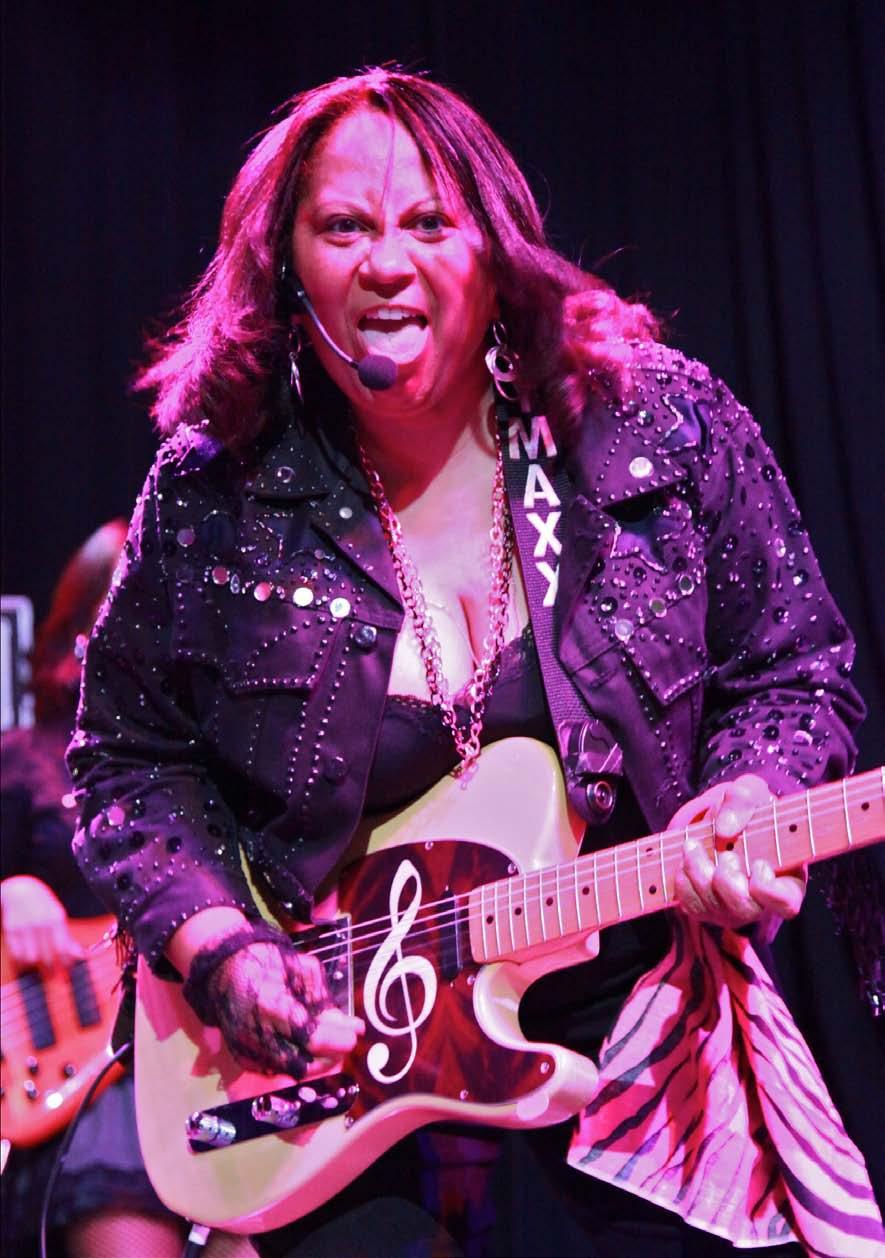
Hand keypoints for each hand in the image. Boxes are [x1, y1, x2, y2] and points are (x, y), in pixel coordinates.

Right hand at [1, 875, 85, 967]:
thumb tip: (78, 955)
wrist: (20, 890)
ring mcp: (24, 927)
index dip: (66, 963)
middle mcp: (40, 923)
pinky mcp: (11, 931)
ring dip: (36, 968)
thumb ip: (66, 935)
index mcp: (55, 918)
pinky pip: (16, 954)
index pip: (62, 947)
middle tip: (55, 976)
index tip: (67, 971)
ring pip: (31, 958)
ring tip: (40, 969)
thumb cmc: (42, 903)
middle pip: (47, 955)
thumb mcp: (57, 914)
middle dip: (52, 969)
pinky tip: (27, 964)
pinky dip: (22, 963)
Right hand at [182, 926, 364, 1077]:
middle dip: (330, 1056)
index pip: (313, 1038)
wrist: (223, 967)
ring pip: (290, 1071)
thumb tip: (347, 1025)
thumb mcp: (302, 970)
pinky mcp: (242, 1057)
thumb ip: (324, 1000)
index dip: (338, 1040)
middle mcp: (257, 1035)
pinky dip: (294, 1063)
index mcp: (273, 1008)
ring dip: (314, 1063)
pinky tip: (306, 1049)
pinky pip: (274, 1069)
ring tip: (329, 1046)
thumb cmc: (267, 961)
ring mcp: (247, 1050)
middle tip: (345, 1042)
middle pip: (303, 1064)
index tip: (357, 1033)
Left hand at [669, 775, 805, 932]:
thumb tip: (724, 830)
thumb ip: (741, 803)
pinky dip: (684, 880)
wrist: (724, 821)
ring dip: (699, 872)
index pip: (786, 903)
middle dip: (726, 880)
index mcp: (787, 880)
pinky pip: (691, 905)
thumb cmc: (749, 810)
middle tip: (726, 855)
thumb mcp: (750, 793)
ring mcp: (732, 910)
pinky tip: (688, 859)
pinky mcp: (707, 910)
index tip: (759, 864)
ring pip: (714, 907)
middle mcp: (761, 903)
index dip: (769, 891)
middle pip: (744, 909)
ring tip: (693, 845)